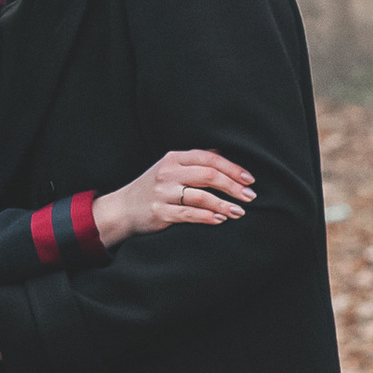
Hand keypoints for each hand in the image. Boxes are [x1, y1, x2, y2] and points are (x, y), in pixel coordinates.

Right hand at [93, 147, 252, 245]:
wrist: (123, 209)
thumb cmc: (153, 188)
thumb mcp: (170, 168)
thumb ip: (194, 161)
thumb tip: (220, 153)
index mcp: (173, 158)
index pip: (208, 159)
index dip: (232, 168)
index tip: (249, 179)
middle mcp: (168, 173)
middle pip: (207, 175)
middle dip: (232, 186)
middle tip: (249, 196)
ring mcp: (163, 193)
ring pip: (200, 196)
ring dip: (223, 205)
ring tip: (238, 211)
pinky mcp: (160, 212)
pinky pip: (189, 214)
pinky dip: (207, 217)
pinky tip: (219, 219)